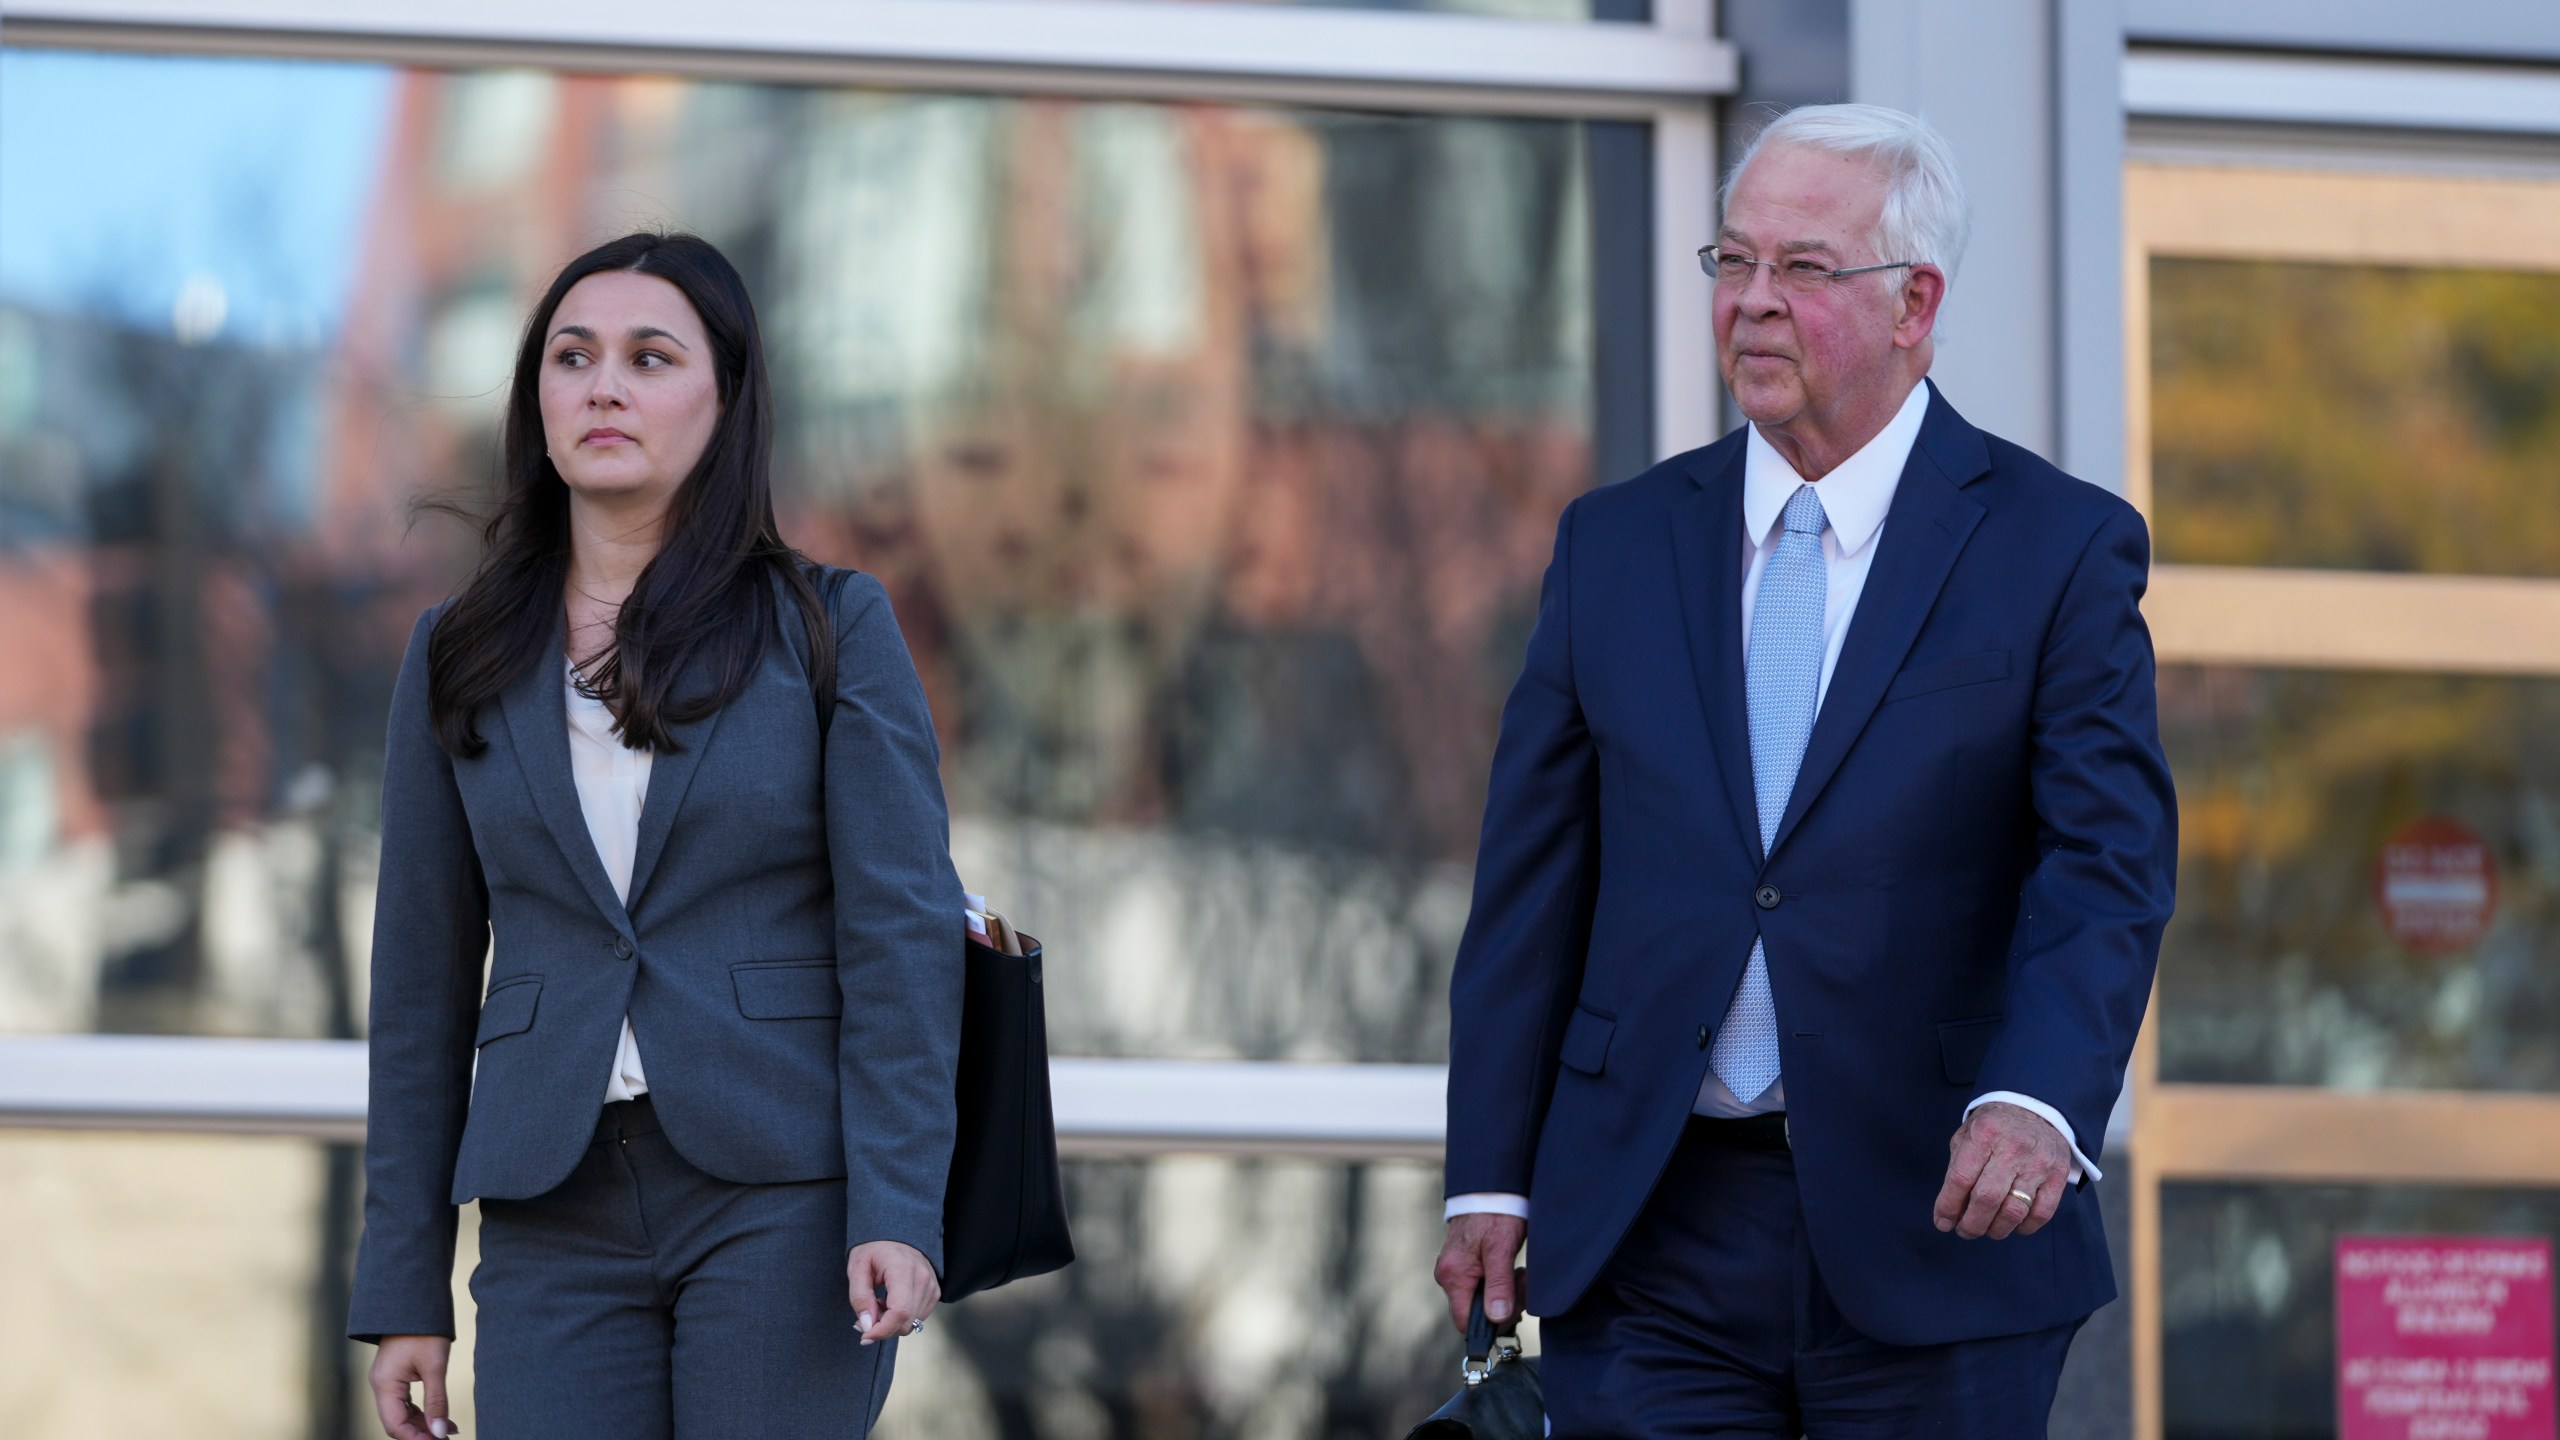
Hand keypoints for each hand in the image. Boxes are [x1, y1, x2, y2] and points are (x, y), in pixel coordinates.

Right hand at [369, 1335, 456, 1438]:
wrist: (414, 1301)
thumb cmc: (424, 1330)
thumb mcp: (435, 1366)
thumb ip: (437, 1401)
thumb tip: (439, 1432)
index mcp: (385, 1385)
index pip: (395, 1425)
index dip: (416, 1439)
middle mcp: (381, 1385)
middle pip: (397, 1422)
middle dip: (420, 1434)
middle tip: (445, 1439)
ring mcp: (387, 1381)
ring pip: (402, 1414)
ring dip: (423, 1425)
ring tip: (448, 1432)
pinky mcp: (395, 1376)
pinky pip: (405, 1402)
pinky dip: (421, 1412)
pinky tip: (440, 1419)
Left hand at [849, 1239, 940, 1345]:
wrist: (896, 1233)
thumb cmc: (873, 1249)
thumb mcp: (857, 1269)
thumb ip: (860, 1298)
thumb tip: (867, 1326)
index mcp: (903, 1270)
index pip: (899, 1312)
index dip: (881, 1331)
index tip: (864, 1336)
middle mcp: (923, 1279)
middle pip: (905, 1323)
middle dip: (883, 1328)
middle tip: (865, 1315)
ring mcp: (932, 1286)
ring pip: (911, 1324)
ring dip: (892, 1322)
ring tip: (879, 1302)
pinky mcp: (935, 1292)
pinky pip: (918, 1317)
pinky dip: (902, 1317)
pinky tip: (891, 1302)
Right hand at [1433, 1213, 1527, 1332]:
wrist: (1490, 1187)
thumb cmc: (1495, 1214)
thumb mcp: (1501, 1249)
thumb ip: (1499, 1285)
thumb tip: (1497, 1317)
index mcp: (1453, 1275)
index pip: (1464, 1321)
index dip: (1490, 1323)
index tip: (1511, 1306)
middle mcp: (1448, 1275)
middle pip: (1475, 1312)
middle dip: (1503, 1304)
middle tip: (1520, 1281)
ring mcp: (1455, 1270)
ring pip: (1482, 1299)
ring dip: (1504, 1292)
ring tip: (1519, 1271)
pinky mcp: (1464, 1264)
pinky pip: (1482, 1285)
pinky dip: (1499, 1282)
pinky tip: (1510, 1268)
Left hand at [1934, 1100, 2072, 1240]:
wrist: (2034, 1107)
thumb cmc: (1993, 1128)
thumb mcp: (1967, 1135)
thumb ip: (1957, 1170)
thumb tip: (1950, 1212)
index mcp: (1984, 1133)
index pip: (1961, 1178)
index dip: (1948, 1206)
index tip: (1942, 1223)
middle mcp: (2013, 1147)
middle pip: (1987, 1199)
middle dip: (1971, 1224)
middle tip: (1964, 1231)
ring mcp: (2038, 1162)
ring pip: (2014, 1211)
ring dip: (1996, 1229)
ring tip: (1986, 1229)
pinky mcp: (2058, 1175)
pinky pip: (2041, 1213)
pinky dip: (2024, 1227)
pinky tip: (2013, 1226)